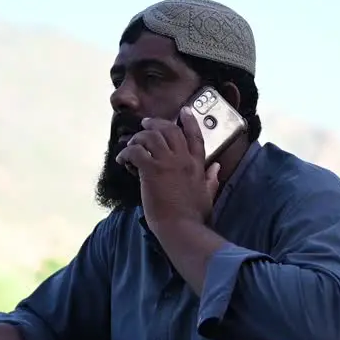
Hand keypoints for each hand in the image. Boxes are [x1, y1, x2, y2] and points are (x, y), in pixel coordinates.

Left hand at [115, 108, 220, 229]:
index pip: (194, 136)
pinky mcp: (151, 170)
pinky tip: (122, 160)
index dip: (189, 121)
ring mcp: (167, 163)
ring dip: (138, 138)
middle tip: (145, 124)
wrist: (182, 228)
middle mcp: (183, 159)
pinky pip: (135, 152)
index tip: (183, 111)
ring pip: (151, 136)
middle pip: (170, 130)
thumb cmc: (194, 216)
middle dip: (156, 123)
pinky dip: (126, 153)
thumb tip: (217, 167)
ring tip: (131, 144)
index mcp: (197, 164)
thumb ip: (211, 179)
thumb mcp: (208, 194)